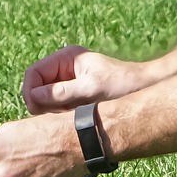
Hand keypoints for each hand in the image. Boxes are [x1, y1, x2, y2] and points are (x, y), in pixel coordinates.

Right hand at [21, 45, 147, 112]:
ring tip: (73, 115)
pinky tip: (76, 118)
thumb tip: (34, 96)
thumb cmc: (122, 85)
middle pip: (36, 89)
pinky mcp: (73, 98)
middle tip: (61, 115)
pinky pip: (56, 109)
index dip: (30, 92)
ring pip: (44, 102)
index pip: (33, 73)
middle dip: (43, 104)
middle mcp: (63, 69)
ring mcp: (67, 84)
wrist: (145, 90)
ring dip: (53, 112)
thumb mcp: (91, 89)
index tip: (38, 110)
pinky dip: (61, 116)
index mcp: (65, 58)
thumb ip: (62, 92)